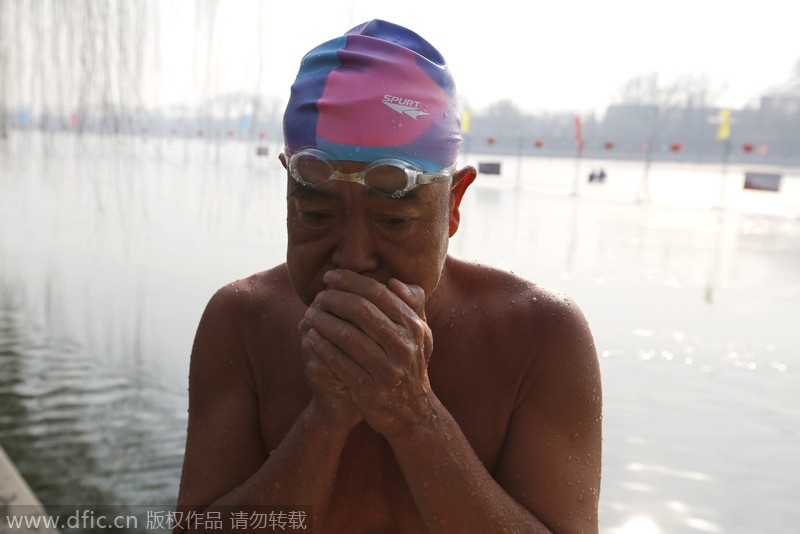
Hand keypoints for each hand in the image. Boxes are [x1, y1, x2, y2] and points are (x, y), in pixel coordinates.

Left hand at [303, 269, 433, 436]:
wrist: (412, 411)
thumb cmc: (410, 364)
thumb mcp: (421, 334)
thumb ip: (413, 305)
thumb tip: (393, 281)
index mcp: (414, 327)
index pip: (378, 293)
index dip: (350, 281)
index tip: (330, 277)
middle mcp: (404, 346)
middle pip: (361, 311)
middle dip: (333, 298)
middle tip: (317, 295)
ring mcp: (388, 369)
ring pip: (347, 335)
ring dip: (323, 321)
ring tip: (310, 314)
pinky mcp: (371, 390)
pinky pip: (340, 362)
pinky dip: (323, 347)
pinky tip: (311, 337)